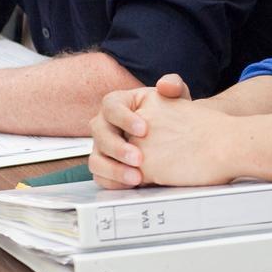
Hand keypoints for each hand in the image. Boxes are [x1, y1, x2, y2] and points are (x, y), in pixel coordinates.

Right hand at [89, 73, 234, 187]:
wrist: (173, 135)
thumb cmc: (169, 113)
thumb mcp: (175, 97)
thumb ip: (173, 85)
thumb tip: (166, 85)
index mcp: (117, 104)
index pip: (111, 106)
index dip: (124, 118)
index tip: (144, 129)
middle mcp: (104, 125)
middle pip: (100, 134)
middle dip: (119, 148)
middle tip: (139, 159)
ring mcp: (102, 147)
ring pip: (96, 159)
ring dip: (115, 170)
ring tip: (137, 178)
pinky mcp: (105, 167)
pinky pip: (101, 177)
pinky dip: (114, 183)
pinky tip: (132, 185)